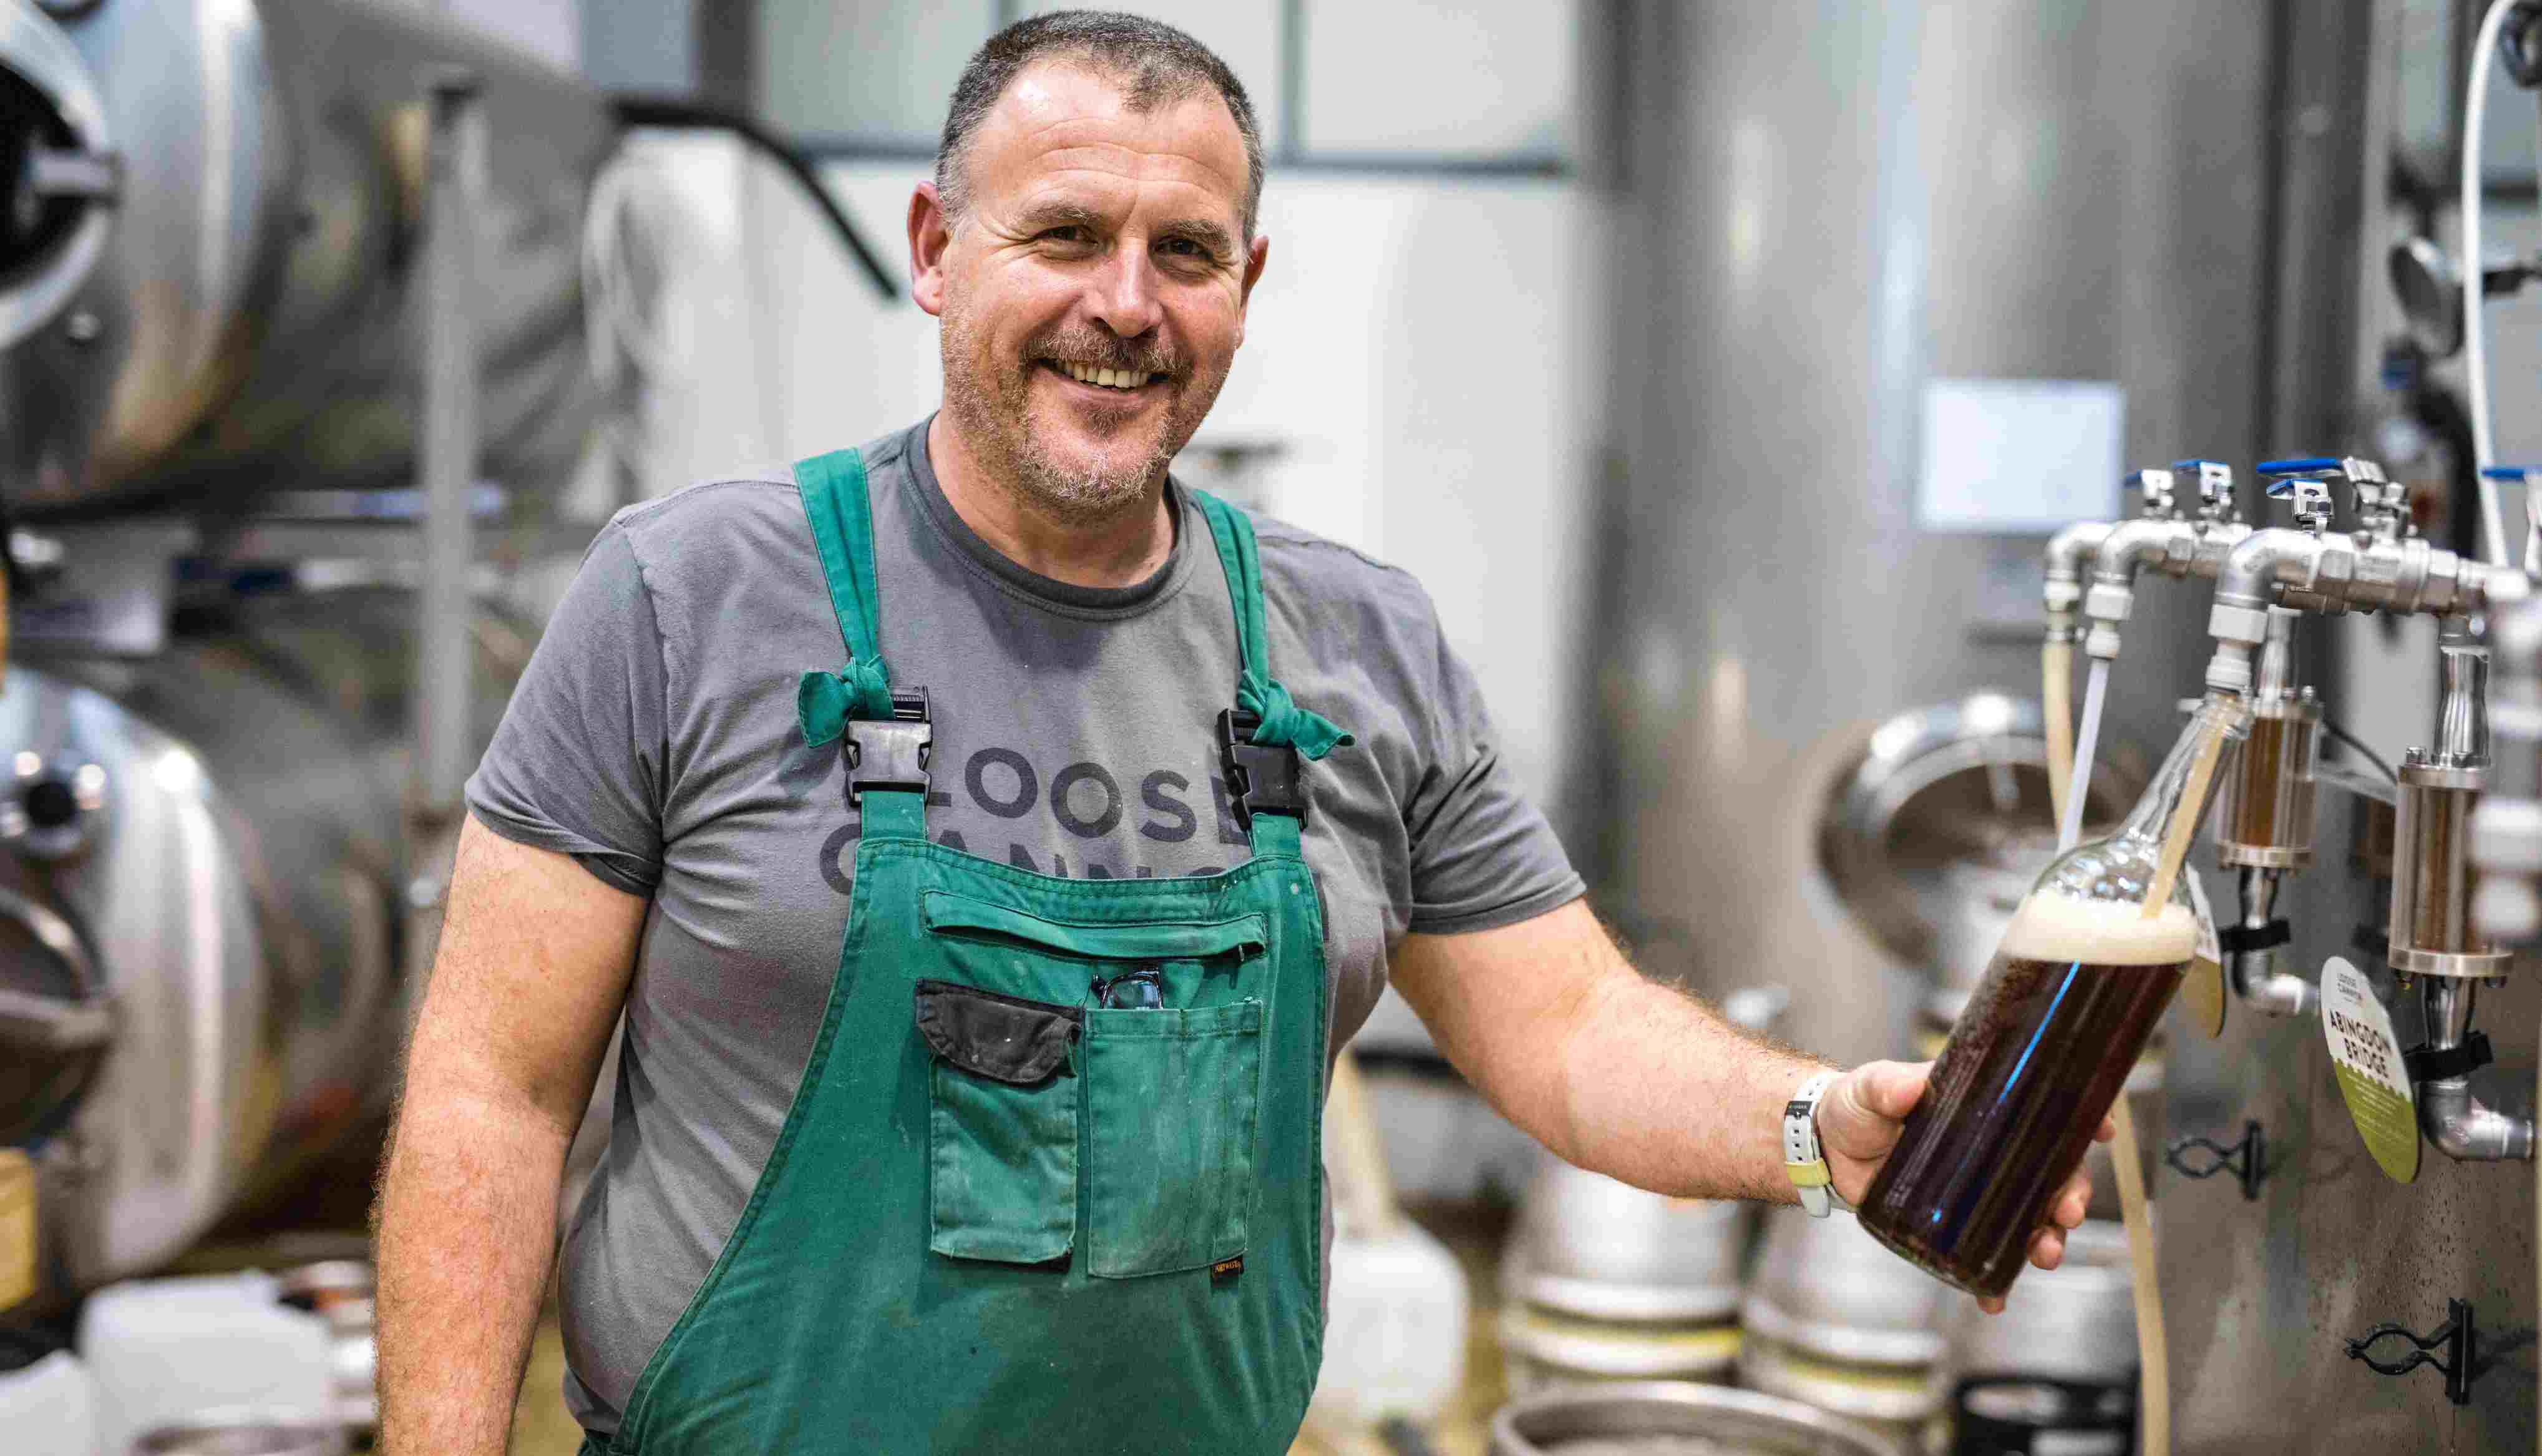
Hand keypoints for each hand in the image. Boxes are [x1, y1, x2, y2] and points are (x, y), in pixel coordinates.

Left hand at [1814, 1059, 2113, 1313]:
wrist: (1824, 1149)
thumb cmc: (1856, 1107)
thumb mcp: (1872, 1088)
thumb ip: (1889, 1086)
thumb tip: (1910, 1088)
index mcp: (1985, 1109)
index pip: (2046, 1110)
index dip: (2081, 1119)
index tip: (2102, 1131)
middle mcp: (1993, 1151)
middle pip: (2053, 1173)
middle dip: (2072, 1194)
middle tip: (2068, 1212)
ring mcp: (1979, 1191)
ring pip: (2031, 1218)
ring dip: (2048, 1238)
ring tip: (2046, 1254)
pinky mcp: (1955, 1225)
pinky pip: (1988, 1256)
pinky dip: (1997, 1281)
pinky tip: (1996, 1298)